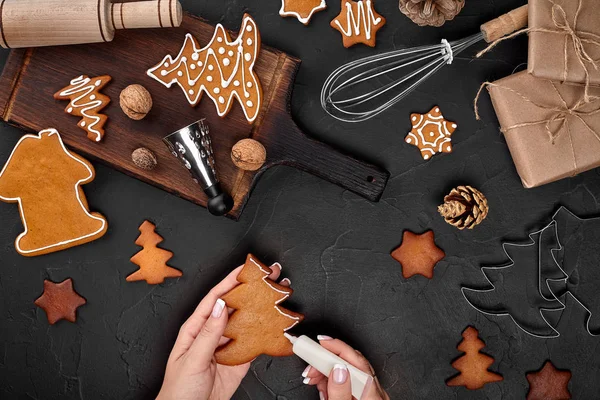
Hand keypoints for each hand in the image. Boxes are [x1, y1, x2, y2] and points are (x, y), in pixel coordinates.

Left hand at [156, 263, 289, 399]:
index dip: (229, 282)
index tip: (244, 269)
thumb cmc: (179, 390)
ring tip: (277, 295)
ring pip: (246, 321)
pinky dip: (266, 333)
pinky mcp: (239, 360)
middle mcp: (213, 333)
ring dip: (261, 308)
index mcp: (196, 328)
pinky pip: (254, 343)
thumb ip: (208, 334)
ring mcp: (227, 346)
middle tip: (268, 277)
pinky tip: (276, 323)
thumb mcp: (192, 359)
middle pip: (234, 306)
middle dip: (250, 290)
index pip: (215, 299)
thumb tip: (222, 307)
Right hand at [302, 337, 388, 399]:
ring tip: (312, 377)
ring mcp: (372, 396)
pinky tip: (323, 385)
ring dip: (327, 372)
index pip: (356, 362)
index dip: (337, 347)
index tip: (320, 341)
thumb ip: (339, 393)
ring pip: (349, 372)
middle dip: (327, 361)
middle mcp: (376, 394)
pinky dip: (334, 382)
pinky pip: (350, 382)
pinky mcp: (366, 398)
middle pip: (352, 364)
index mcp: (372, 396)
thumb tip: (337, 368)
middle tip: (309, 366)